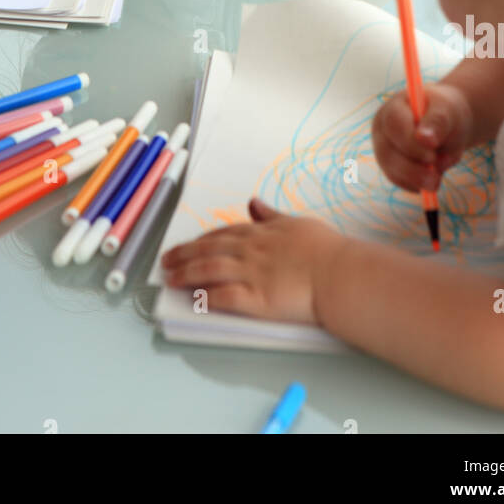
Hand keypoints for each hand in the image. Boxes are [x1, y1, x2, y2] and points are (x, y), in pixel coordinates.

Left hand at [160, 197, 350, 324]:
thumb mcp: (296, 222)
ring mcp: (251, 274)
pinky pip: (224, 297)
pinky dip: (206, 297)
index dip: (201, 239)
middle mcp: (250, 250)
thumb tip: (253, 203)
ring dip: (186, 274)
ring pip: (209, 270)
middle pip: (209, 249)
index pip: (223, 233)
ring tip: (170, 279)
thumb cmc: (325, 248)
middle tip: (165, 260)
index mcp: (260, 232)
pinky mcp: (256, 299)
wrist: (338, 273)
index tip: (187, 245)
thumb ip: (271, 215)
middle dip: (183, 254)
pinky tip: (194, 300)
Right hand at [372, 81, 472, 192]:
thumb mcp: (447, 113)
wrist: (447, 125)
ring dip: (416, 179)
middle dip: (413, 169)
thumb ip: (437, 122)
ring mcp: (383, 149)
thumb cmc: (446, 114)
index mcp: (394, 108)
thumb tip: (425, 139)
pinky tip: (433, 178)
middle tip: (435, 178)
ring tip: (437, 179)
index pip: (393, 124)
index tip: (433, 152)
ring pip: (391, 170)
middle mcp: (382, 129)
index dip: (411, 141)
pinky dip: (416, 184)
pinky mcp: (390, 167)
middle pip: (387, 152)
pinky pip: (399, 181)